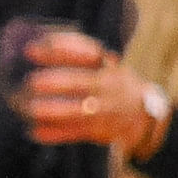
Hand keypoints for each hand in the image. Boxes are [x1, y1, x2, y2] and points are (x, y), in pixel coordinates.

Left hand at [17, 35, 164, 156]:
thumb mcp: (106, 65)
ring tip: (32, 109)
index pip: (84, 52)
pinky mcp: (101, 131)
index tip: (31, 50)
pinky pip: (77, 133)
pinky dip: (57, 133)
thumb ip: (79, 54)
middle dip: (57, 82)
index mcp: (108, 66)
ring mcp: (106, 110)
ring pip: (78, 111)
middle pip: (81, 82)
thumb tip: (38, 44)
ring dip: (54, 110)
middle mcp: (108, 87)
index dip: (58, 49)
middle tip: (32, 81)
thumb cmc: (114, 83)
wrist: (146, 116)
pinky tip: (36, 132)